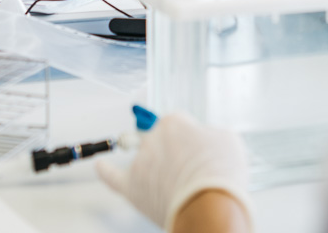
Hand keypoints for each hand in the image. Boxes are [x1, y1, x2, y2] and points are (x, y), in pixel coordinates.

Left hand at [96, 113, 249, 230]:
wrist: (210, 205)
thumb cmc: (221, 174)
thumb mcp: (227, 140)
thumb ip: (209, 135)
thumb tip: (205, 140)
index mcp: (173, 123)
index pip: (176, 123)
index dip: (188, 138)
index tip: (195, 148)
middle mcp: (152, 138)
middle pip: (157, 139)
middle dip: (171, 152)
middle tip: (188, 168)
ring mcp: (140, 163)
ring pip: (141, 158)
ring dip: (152, 166)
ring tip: (171, 181)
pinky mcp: (132, 188)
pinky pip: (112, 176)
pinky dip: (106, 171)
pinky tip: (101, 166)